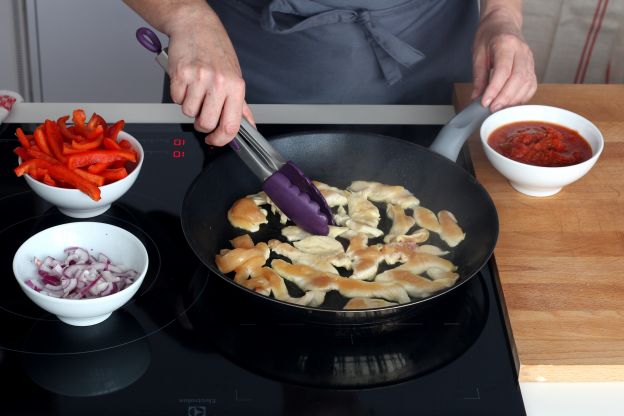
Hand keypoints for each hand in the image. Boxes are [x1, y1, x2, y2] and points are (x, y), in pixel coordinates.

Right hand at [167, 11, 254, 145]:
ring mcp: (199, 79)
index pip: (231, 126)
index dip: (221, 139)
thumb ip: (241, 105)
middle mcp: (219, 83)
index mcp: (236, 87)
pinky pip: (176, 99)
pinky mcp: (180, 74)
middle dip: (202, 123)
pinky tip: (186, 82)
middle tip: (203, 111)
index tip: (215, 140)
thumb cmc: (216, 51)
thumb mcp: (235, 77)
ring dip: (190, 106)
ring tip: (196, 89)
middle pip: (206, 124)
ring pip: (188, 113)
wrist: (196, 26)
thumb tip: (248, 125)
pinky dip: (179, 95)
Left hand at [471, 7, 536, 111]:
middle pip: (518, 79)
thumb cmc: (489, 35)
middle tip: (492, 109)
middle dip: (505, 98)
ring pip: (527, 84)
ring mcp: (530, 59)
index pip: (503, 71)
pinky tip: (511, 104)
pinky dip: (522, 97)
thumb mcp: (478, 53)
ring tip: (500, 109)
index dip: (494, 89)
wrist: (503, 23)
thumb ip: (479, 76)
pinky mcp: (532, 67)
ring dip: (514, 100)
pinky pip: (531, 85)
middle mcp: (522, 51)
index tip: (485, 102)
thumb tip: (477, 97)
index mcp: (506, 44)